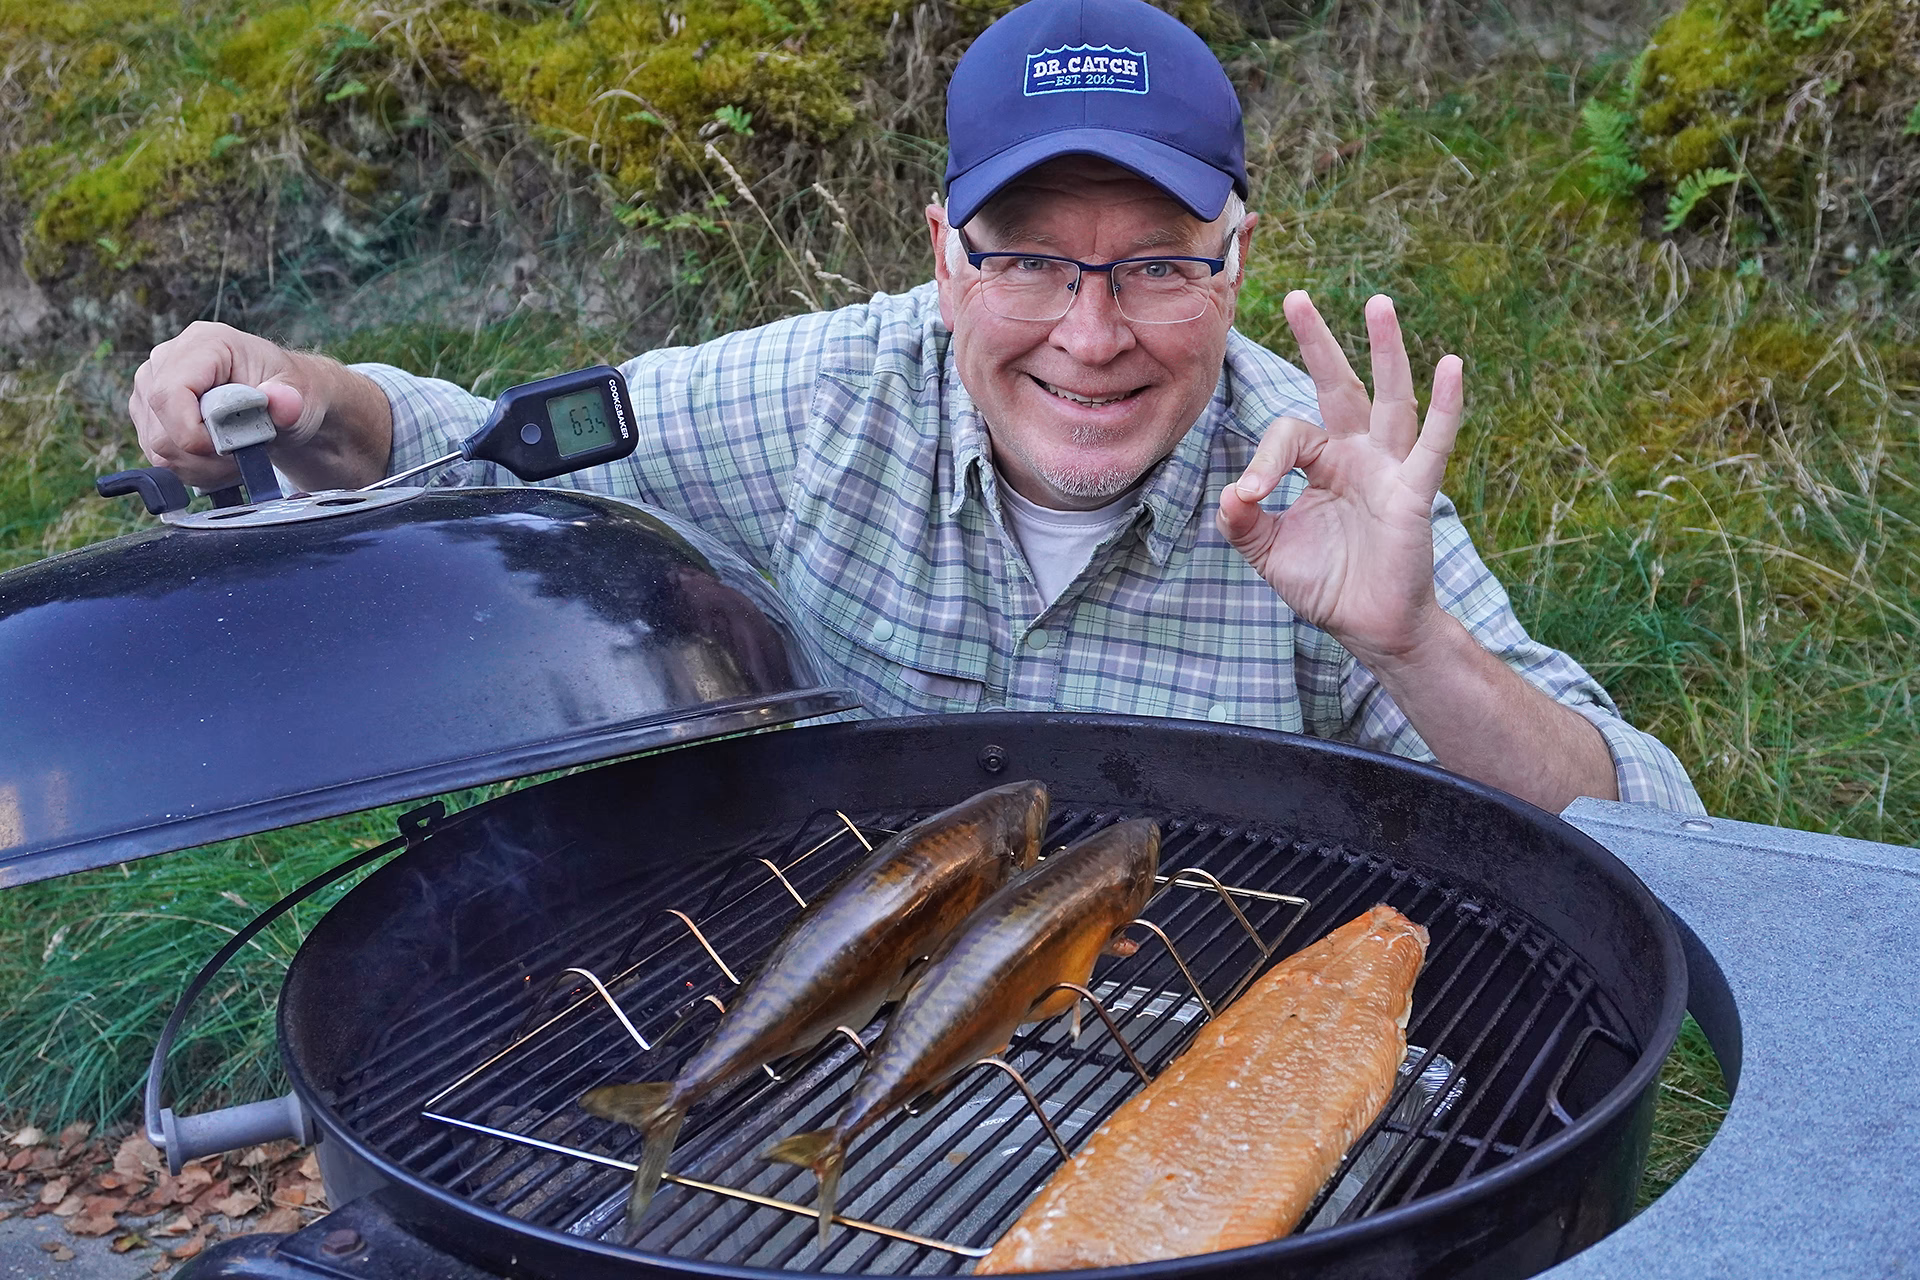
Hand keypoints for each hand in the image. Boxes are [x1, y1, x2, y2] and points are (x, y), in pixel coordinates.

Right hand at [130, 321, 327, 489]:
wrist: (284, 403)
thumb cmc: (290, 393)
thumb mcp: (301, 395)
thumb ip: (290, 401)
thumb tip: (281, 400)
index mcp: (204, 344)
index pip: (169, 394)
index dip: (193, 433)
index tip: (230, 449)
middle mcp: (167, 360)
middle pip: (159, 427)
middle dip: (203, 456)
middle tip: (241, 456)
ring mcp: (151, 385)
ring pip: (156, 447)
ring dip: (200, 466)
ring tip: (236, 456)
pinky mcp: (148, 412)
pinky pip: (158, 455)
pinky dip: (192, 468)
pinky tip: (219, 460)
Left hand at [1215, 292, 1463, 665]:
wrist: (1369, 627)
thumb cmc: (1326, 584)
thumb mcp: (1269, 553)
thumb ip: (1242, 523)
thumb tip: (1231, 492)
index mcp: (1322, 463)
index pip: (1288, 435)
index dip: (1264, 461)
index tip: (1250, 497)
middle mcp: (1356, 454)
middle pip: (1338, 386)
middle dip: (1317, 342)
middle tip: (1294, 297)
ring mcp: (1389, 468)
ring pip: (1389, 399)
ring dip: (1385, 351)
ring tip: (1378, 303)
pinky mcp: (1414, 492)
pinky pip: (1433, 444)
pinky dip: (1445, 407)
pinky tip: (1450, 365)